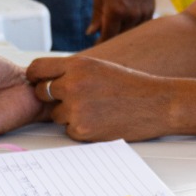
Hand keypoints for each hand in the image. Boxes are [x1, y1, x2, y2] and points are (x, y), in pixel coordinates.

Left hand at [24, 56, 172, 141]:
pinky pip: (69, 130)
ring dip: (69, 114)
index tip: (41, 82)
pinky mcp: (82, 129)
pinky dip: (82, 128)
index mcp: (78, 65)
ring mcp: (76, 108)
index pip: (37, 69)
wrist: (159, 103)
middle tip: (78, 98)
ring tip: (98, 109)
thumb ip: (73, 71)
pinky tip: (103, 120)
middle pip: (41, 93)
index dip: (36, 77)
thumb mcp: (101, 67)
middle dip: (54, 97)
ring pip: (55, 114)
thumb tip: (46, 80)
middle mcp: (73, 85)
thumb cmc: (133, 86)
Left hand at [89, 0, 155, 40]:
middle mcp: (130, 16)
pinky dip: (132, 27)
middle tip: (102, 41)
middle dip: (111, 40)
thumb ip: (96, 17)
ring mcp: (142, 14)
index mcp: (115, 11)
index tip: (95, 47)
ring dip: (122, 34)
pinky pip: (140, 27)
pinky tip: (126, 23)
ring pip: (131, 33)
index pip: (107, 36)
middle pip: (120, 37)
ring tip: (115, 31)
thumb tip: (90, 33)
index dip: (100, 44)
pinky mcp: (150, 12)